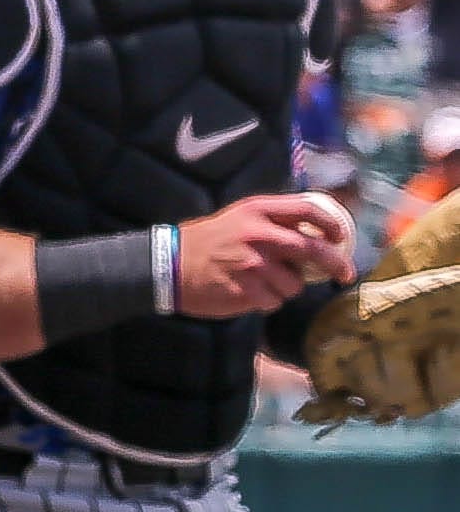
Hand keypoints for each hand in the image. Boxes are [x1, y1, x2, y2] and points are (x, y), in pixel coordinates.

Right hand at [177, 193, 355, 317]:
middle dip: (336, 265)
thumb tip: (316, 235)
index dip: (331, 224)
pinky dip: (267, 301)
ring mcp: (252, 264)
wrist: (168, 265)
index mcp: (257, 211)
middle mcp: (257, 234)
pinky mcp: (245, 290)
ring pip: (294, 284)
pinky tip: (248, 293)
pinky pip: (274, 301)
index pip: (307, 210)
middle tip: (344, 274)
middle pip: (313, 250)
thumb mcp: (238, 218)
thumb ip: (273, 222)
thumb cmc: (208, 241)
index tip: (340, 238)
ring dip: (286, 288)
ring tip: (263, 283)